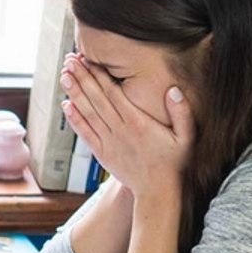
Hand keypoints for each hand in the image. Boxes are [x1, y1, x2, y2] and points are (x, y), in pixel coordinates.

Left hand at [59, 54, 193, 197]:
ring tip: (64, 76)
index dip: (99, 75)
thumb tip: (174, 89)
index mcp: (138, 123)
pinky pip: (86, 133)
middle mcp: (120, 131)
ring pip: (88, 113)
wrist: (157, 192)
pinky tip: (66, 105)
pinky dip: (75, 119)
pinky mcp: (102, 153)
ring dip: (75, 94)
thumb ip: (182, 112)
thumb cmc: (174, 163)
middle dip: (82, 78)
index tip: (88, 60)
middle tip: (70, 61)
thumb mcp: (187, 137)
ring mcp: (109, 142)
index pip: (114, 93)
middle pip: (97, 99)